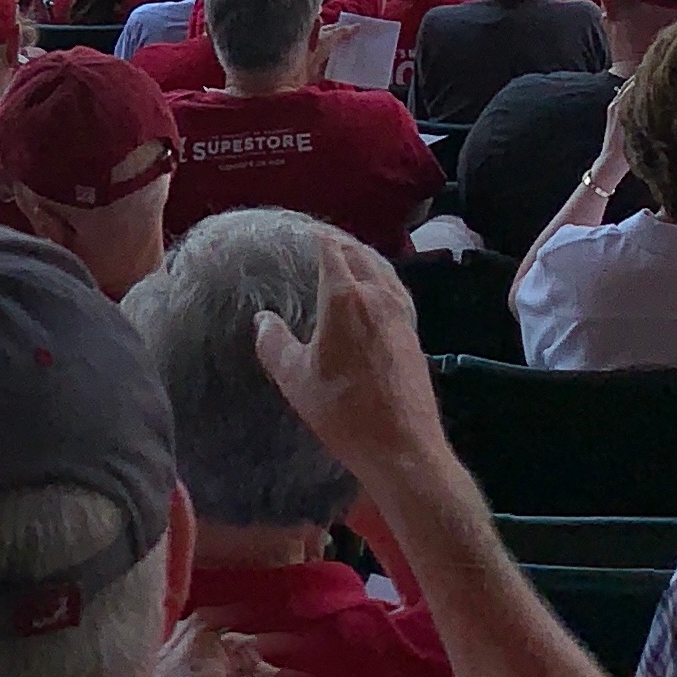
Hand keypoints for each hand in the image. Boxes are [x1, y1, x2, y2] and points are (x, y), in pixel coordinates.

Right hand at [248, 232, 446, 498]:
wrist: (402, 444)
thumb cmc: (344, 411)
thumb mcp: (296, 379)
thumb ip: (275, 344)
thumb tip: (263, 319)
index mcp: (347, 298)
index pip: (332, 251)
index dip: (318, 237)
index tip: (305, 231)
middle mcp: (379, 296)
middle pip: (361, 254)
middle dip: (341, 242)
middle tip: (322, 239)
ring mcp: (401, 314)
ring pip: (383, 270)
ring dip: (364, 257)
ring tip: (347, 257)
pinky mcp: (413, 332)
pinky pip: (395, 290)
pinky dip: (381, 277)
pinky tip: (375, 291)